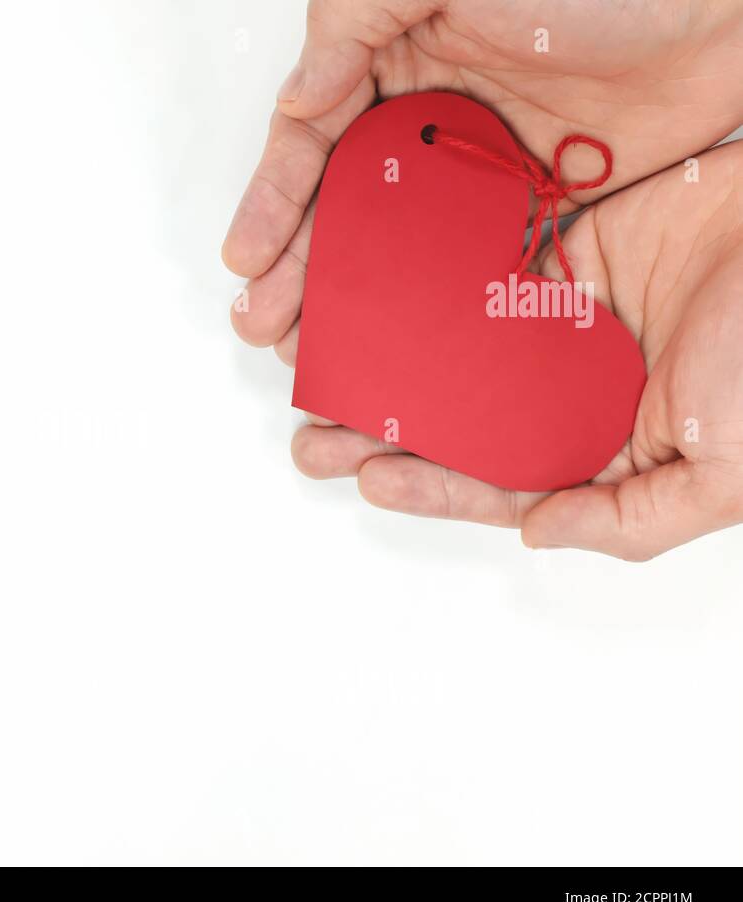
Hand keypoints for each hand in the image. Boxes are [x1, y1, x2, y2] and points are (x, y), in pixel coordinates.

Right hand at [223, 0, 742, 362]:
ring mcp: (479, 174)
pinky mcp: (532, 211)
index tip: (246, 262)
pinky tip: (403, 345)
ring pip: (397, 250)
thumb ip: (355, 22)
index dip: (274, 203)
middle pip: (344, 209)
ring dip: (353, 302)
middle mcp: (430, 123)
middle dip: (299, 272)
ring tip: (315, 354)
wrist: (726, 7)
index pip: (313, 142)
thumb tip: (298, 102)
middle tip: (268, 329)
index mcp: (396, 60)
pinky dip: (431, 310)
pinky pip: (468, 268)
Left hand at [293, 142, 742, 559]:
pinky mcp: (558, 254)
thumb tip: (534, 536)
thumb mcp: (724, 475)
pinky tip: (374, 297)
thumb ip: (631, 522)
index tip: (367, 477)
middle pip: (460, 421)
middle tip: (311, 439)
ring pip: (454, 351)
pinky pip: (475, 273)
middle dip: (384, 432)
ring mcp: (560, 325)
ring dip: (390, 364)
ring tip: (321, 372)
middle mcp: (572, 393)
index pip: (500, 481)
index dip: (433, 485)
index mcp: (606, 451)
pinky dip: (424, 287)